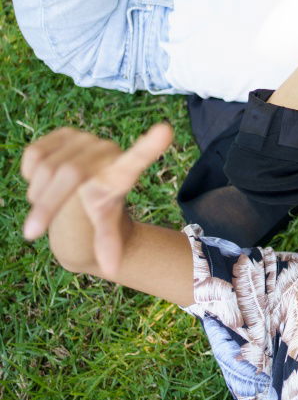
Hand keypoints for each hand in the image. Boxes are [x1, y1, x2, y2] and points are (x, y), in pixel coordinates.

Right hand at [20, 124, 173, 275]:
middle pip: (67, 172)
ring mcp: (85, 138)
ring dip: (38, 193)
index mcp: (121, 175)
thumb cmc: (98, 210)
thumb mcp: (105, 227)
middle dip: (46, 206)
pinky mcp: (65, 133)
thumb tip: (112, 268)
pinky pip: (34, 153)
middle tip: (32, 233)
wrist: (83, 190)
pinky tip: (40, 182)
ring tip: (44, 205)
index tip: (165, 131)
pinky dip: (30, 173)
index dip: (149, 146)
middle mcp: (106, 151)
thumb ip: (109, 243)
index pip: (137, 159)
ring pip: (46, 165)